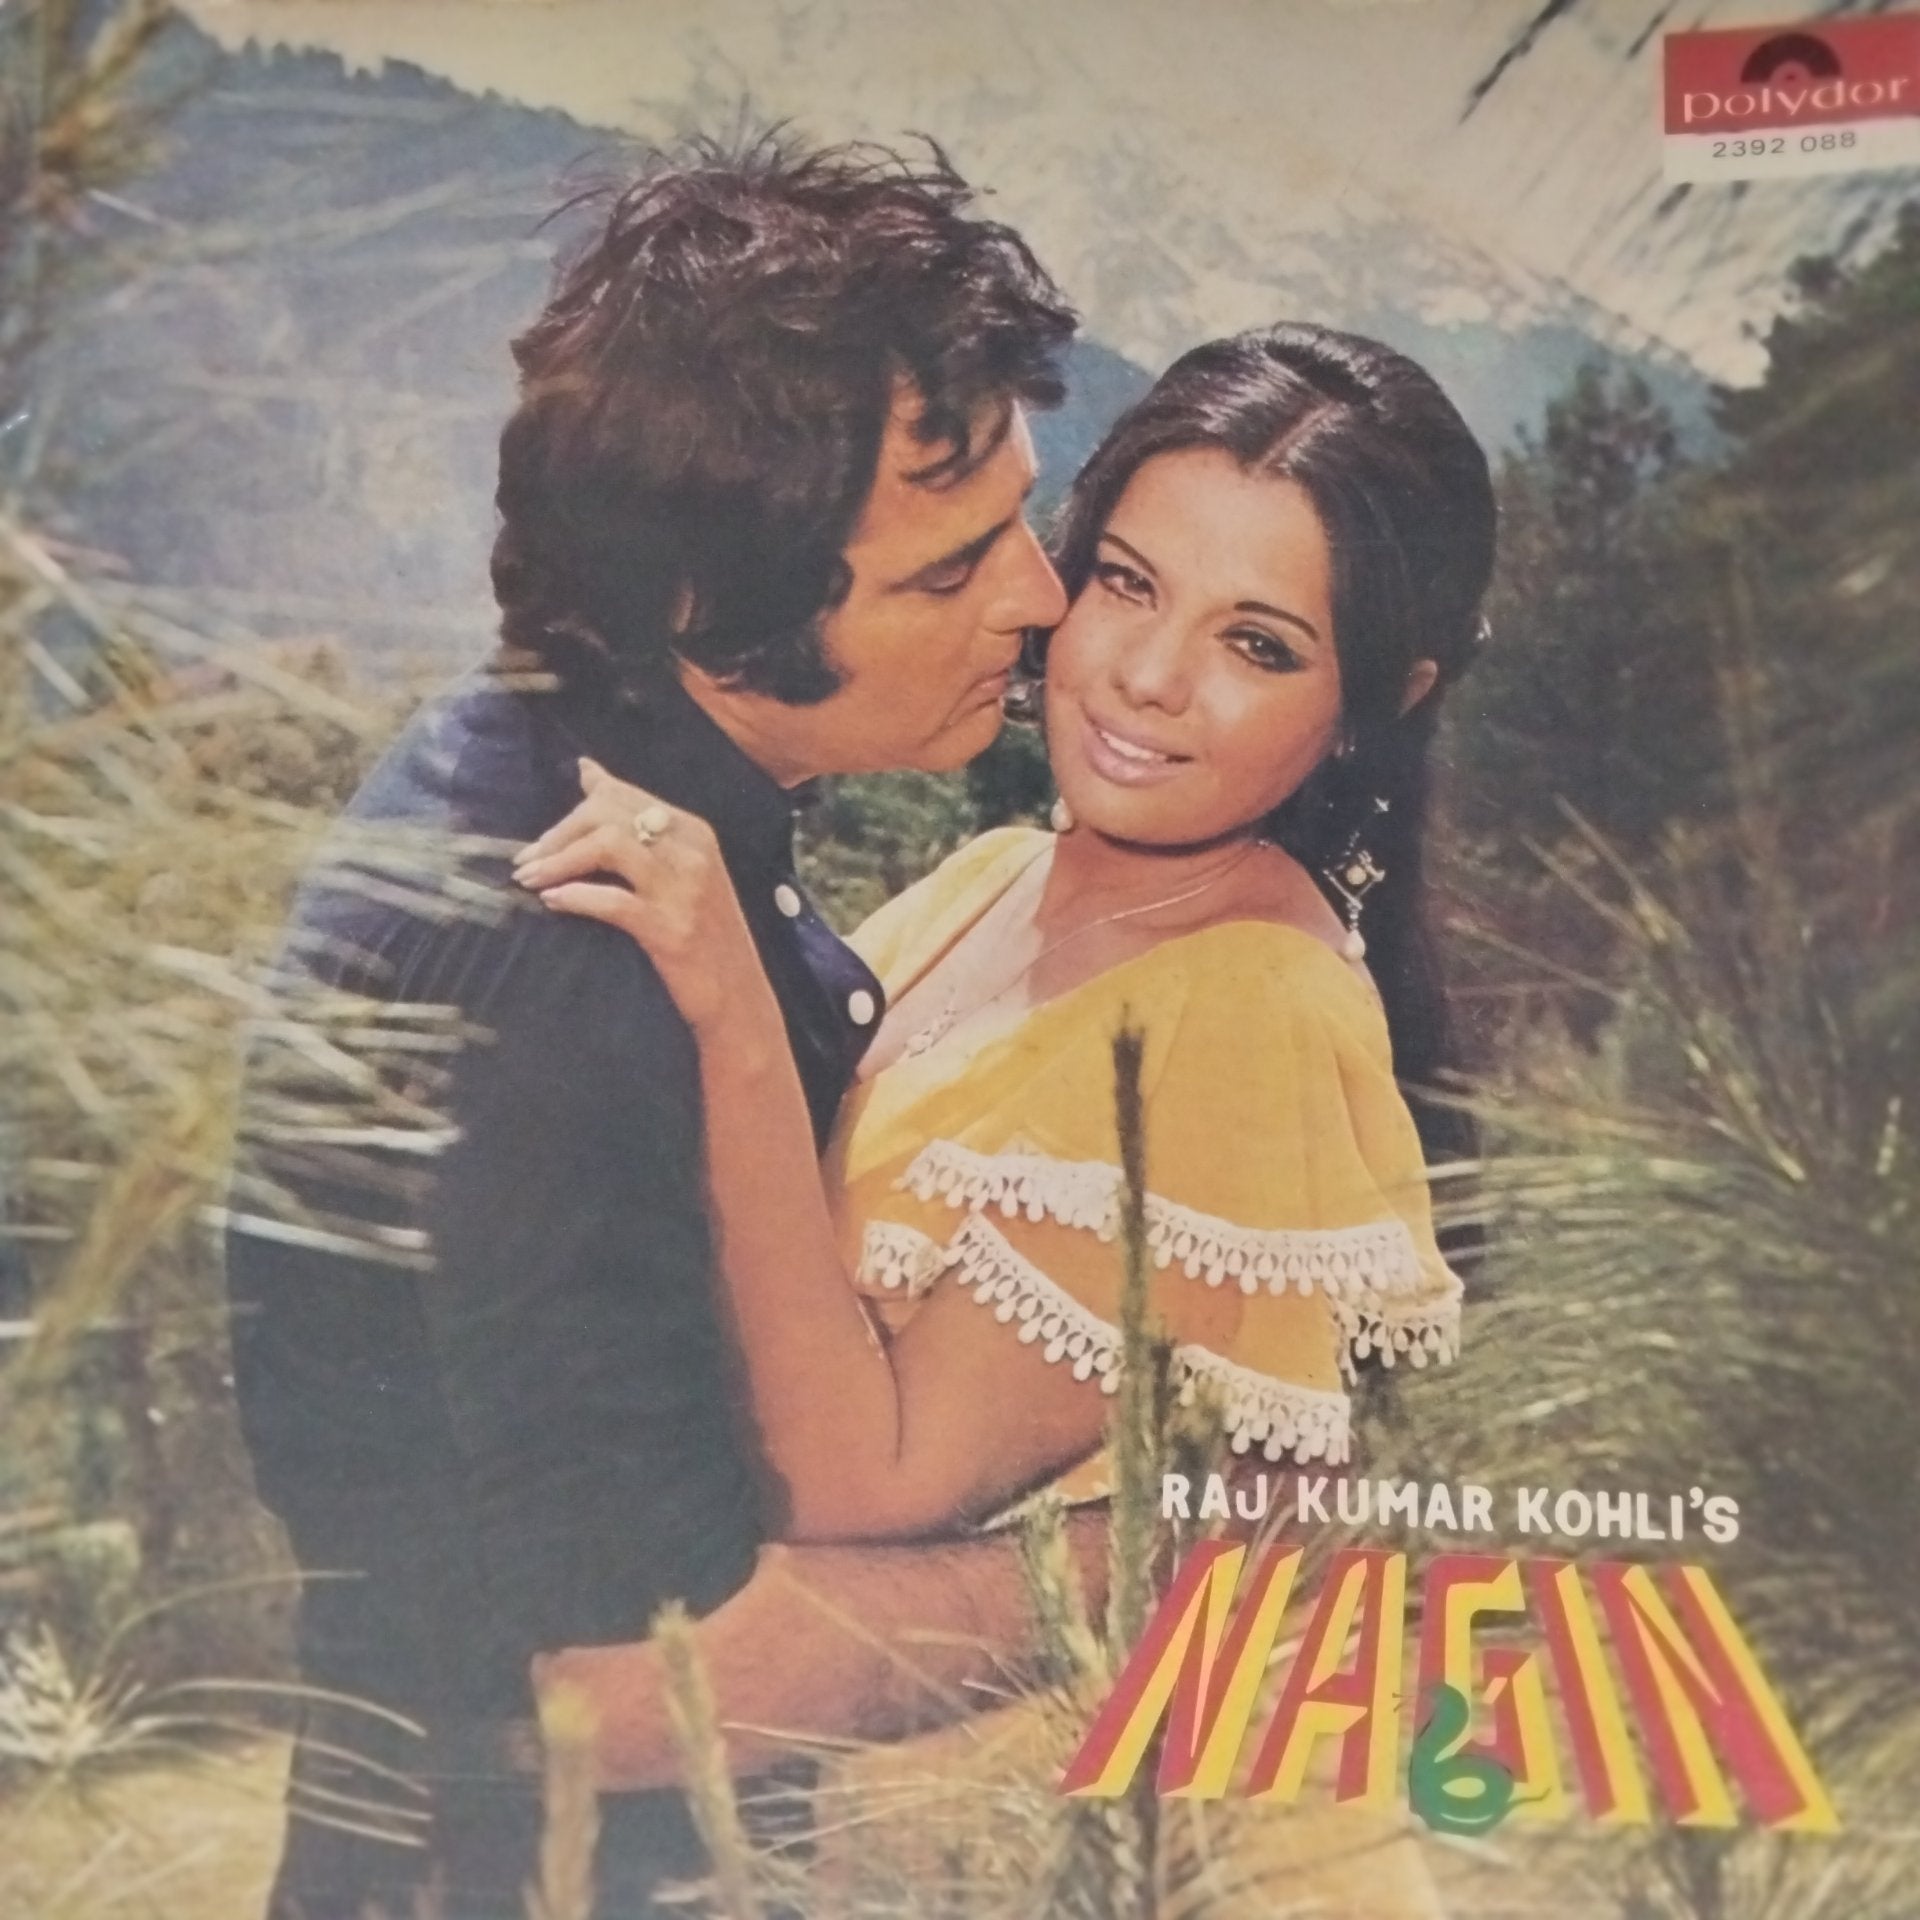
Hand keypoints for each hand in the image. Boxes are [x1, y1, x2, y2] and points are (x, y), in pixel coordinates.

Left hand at [511, 758, 751, 1034]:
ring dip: (558, 860)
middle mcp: (692, 851)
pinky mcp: (671, 929)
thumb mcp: (681, 872)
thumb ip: (640, 828)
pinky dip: (575, 897)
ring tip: (530, 879)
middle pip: (610, 815)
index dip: (574, 810)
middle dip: (558, 834)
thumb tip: (587, 771)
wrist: (739, 997)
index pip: (623, 795)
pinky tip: (552, 902)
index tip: (540, 839)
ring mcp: (684, 889)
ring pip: (608, 846)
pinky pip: (612, 900)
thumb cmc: (703, 935)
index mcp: (693, 831)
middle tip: (526, 862)